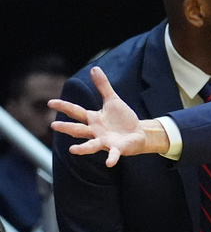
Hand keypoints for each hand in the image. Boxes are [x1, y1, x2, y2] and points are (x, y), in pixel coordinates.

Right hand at [49, 66, 168, 166]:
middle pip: (79, 129)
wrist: (138, 133)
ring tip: (72, 150)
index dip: (64, 106)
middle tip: (53, 125)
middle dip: (67, 128)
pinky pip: (113, 154)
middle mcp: (95, 131)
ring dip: (83, 148)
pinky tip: (109, 163)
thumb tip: (94, 68)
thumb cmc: (123, 118)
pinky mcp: (117, 149)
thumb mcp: (113, 100)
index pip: (76, 111)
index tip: (50, 102)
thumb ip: (103, 86)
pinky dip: (111, 158)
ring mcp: (105, 141)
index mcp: (93, 119)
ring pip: (91, 145)